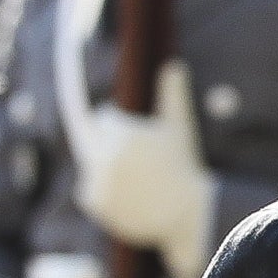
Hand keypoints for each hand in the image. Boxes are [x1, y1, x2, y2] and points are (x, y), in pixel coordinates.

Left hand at [79, 57, 217, 277]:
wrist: (188, 212)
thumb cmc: (184, 165)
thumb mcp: (180, 128)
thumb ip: (172, 95)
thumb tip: (174, 65)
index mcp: (122, 132)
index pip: (104, 116)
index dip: (121, 123)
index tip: (136, 134)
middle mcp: (104, 154)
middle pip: (89, 135)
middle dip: (105, 138)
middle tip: (131, 153)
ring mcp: (96, 179)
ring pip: (91, 163)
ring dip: (106, 166)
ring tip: (138, 179)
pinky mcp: (93, 200)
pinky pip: (89, 189)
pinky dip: (105, 191)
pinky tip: (130, 195)